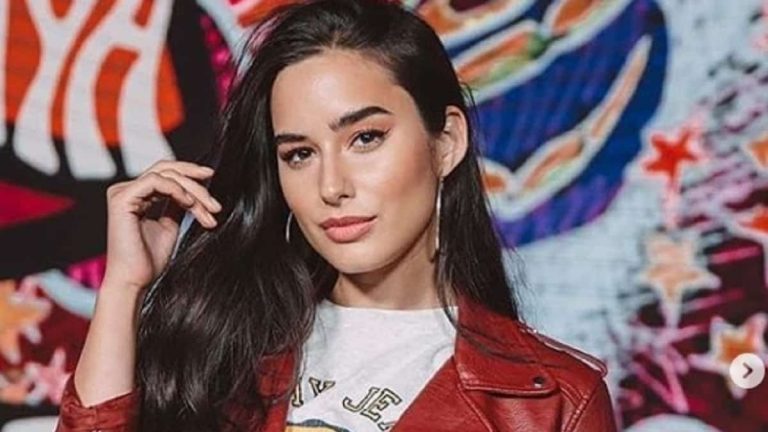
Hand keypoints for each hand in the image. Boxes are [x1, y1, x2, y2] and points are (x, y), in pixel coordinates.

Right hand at [101, 160, 221, 292]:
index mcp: (137, 196)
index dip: (191, 177)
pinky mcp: (122, 198)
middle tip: (215, 202)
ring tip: (208, 210)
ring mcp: (122, 193)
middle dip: (196, 181)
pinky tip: (190, 204)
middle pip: (168, 170)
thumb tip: (193, 191)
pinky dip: (177, 190)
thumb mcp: (170, 226)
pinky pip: (155, 181)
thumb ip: (177, 205)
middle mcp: (127, 190)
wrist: (135, 280)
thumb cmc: (149, 260)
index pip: (167, 175)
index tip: (213, 184)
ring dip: (193, 191)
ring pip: (166, 175)